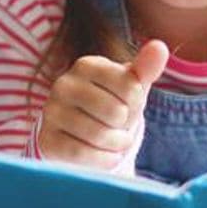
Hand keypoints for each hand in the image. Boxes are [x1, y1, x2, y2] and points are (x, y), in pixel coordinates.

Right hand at [37, 40, 168, 168]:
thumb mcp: (131, 87)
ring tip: (112, 141)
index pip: (131, 87)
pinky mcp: (47, 140)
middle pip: (116, 112)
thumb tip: (159, 47)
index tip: (127, 104)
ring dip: (116, 145)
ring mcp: (52, 112)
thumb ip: (146, 69)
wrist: (83, 139)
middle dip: (125, 126)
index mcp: (86, 65)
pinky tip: (103, 155)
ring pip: (100, 135)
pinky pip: (83, 154)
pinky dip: (102, 159)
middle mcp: (63, 84)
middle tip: (116, 125)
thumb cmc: (112, 107)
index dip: (136, 104)